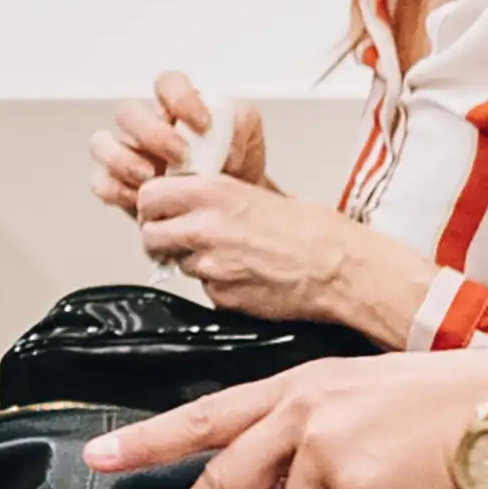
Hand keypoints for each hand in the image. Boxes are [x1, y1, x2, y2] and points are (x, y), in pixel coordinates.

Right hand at [87, 68, 234, 216]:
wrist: (230, 209)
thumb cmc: (236, 166)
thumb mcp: (250, 138)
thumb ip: (243, 123)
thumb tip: (225, 138)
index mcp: (177, 107)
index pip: (168, 84)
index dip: (181, 99)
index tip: (204, 125)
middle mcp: (147, 126)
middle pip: (128, 113)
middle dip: (151, 134)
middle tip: (180, 156)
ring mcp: (128, 154)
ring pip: (101, 143)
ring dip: (124, 160)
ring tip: (151, 178)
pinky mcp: (118, 184)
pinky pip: (100, 181)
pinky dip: (115, 189)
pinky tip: (139, 199)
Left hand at [91, 348, 487, 488]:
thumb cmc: (465, 411)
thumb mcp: (377, 406)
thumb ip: (327, 445)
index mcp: (305, 387)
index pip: (212, 412)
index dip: (153, 437)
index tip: (101, 456)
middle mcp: (303, 410)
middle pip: (221, 482)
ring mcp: (324, 446)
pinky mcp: (354, 485)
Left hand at [129, 168, 436, 338]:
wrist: (338, 268)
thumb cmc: (312, 229)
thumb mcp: (260, 192)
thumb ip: (219, 194)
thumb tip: (192, 193)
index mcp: (213, 192)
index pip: (149, 195)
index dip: (151, 206)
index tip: (161, 211)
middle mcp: (204, 226)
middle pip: (150, 235)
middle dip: (161, 239)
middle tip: (180, 240)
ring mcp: (210, 265)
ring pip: (176, 265)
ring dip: (192, 262)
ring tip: (227, 258)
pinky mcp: (220, 296)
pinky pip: (204, 290)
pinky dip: (217, 286)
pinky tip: (244, 277)